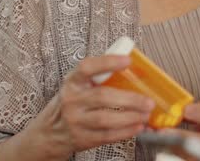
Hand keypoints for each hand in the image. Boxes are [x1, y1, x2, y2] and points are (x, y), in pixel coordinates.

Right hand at [27, 55, 154, 158]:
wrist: (51, 132)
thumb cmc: (74, 102)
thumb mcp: (80, 85)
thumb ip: (101, 76)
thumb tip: (136, 67)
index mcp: (73, 81)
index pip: (87, 67)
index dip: (107, 62)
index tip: (127, 60)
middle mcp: (72, 100)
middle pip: (102, 97)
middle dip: (129, 99)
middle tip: (149, 101)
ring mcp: (75, 121)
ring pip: (105, 119)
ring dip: (130, 117)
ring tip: (146, 114)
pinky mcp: (82, 138)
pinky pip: (106, 135)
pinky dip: (125, 132)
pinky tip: (138, 127)